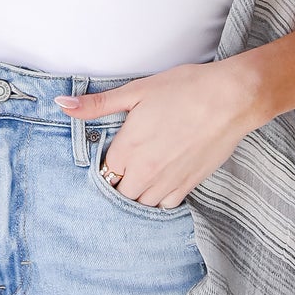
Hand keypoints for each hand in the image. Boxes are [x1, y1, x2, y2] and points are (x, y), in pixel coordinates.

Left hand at [53, 56, 266, 207]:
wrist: (231, 99)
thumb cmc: (185, 89)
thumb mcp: (136, 91)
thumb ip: (97, 104)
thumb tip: (62, 104)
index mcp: (127, 149)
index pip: (103, 171)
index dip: (105, 163)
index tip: (112, 153)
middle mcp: (145, 172)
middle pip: (119, 192)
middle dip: (119, 181)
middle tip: (126, 164)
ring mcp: (168, 182)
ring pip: (140, 202)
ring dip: (137, 192)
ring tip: (143, 173)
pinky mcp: (189, 184)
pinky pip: (165, 205)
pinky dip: (159, 197)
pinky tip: (161, 180)